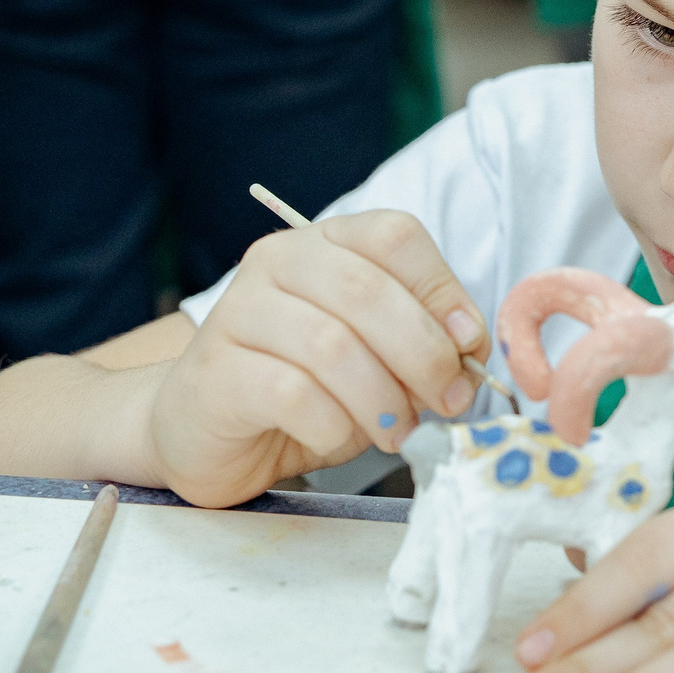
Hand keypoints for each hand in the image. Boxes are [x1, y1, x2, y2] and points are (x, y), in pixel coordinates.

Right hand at [143, 211, 488, 506]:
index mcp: (324, 244)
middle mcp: (277, 263)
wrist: (204, 430)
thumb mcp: (377, 359)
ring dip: (382, 398)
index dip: (443, 290)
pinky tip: (337, 437)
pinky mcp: (217, 373)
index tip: (469, 346)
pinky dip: (333, 424)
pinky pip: (292, 394)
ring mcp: (238, 313)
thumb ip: (421, 344)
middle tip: (447, 400)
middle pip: (366, 289)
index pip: (394, 235)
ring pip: (332, 345)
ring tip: (396, 432)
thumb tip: (469, 352)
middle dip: (423, 352)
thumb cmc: (303, 389)